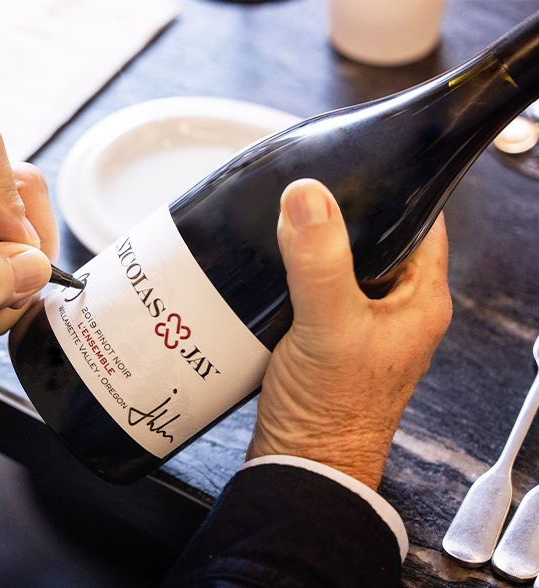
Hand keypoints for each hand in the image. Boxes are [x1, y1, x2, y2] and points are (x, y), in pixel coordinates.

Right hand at [246, 179, 450, 488]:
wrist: (301, 466)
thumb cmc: (333, 414)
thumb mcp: (329, 327)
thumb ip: (320, 262)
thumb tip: (307, 197)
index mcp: (419, 299)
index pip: (422, 219)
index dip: (395, 188)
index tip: (358, 163)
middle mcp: (394, 308)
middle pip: (375, 236)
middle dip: (341, 214)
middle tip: (305, 193)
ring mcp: (359, 323)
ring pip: (340, 262)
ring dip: (312, 246)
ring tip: (282, 226)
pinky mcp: (325, 337)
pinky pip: (313, 289)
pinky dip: (293, 274)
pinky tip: (269, 269)